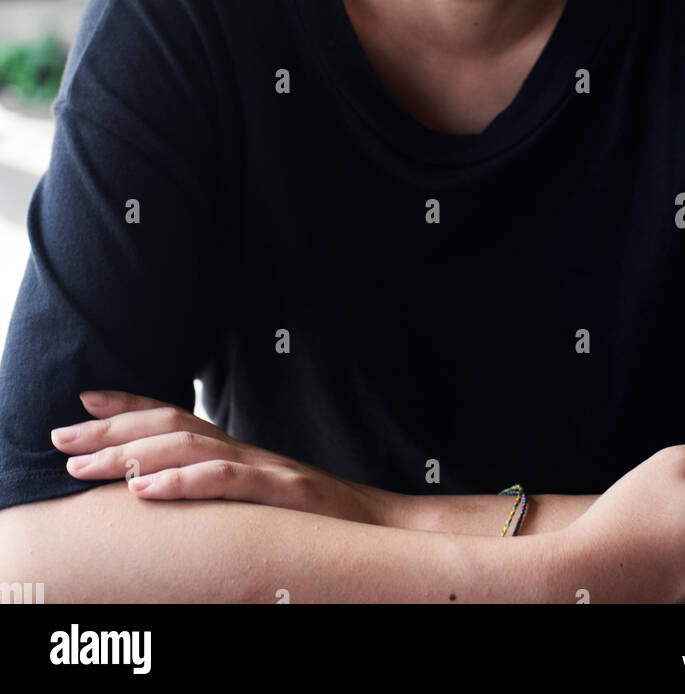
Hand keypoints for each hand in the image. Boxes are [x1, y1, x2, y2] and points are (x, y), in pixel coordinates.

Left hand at [50, 390, 389, 525]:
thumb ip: (221, 487)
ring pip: (188, 448)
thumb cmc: (316, 521)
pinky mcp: (282, 491)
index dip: (128, 405)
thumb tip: (167, 489)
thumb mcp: (259, 501)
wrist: (381, 528)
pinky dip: (181, 482)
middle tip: (61, 437)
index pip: (175, 416)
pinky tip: (145, 489)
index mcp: (237, 451)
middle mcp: (244, 450)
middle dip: (110, 430)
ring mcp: (263, 467)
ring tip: (86, 466)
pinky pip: (225, 481)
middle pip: (169, 427)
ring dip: (130, 454)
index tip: (83, 400)